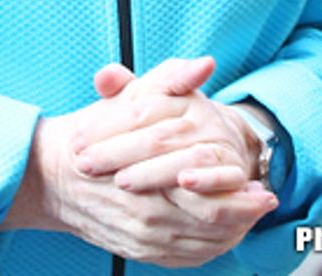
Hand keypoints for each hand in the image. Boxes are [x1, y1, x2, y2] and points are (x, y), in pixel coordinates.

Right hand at [7, 57, 275, 265]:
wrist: (55, 176)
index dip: (236, 191)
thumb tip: (203, 64)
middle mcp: (143, 211)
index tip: (263, 184)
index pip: (201, 190)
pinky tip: (225, 233)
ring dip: (231, 232)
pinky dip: (210, 248)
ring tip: (253, 216)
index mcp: (143, 172)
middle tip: (266, 200)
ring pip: (199, 243)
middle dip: (242, 213)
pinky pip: (185, 258)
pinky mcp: (140, 252)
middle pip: (206, 221)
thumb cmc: (97, 131)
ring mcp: (142, 237)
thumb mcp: (131, 97)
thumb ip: (170, 79)